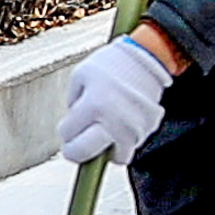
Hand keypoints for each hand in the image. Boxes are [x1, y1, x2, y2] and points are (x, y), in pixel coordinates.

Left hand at [57, 33, 170, 164]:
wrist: (149, 58)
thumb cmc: (114, 63)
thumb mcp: (81, 74)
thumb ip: (71, 100)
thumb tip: (72, 123)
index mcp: (94, 104)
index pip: (67, 133)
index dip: (65, 131)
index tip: (68, 128)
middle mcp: (114, 120)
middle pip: (84, 152)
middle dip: (74, 152)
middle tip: (72, 149)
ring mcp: (132, 128)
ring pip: (111, 156)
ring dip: (102, 150)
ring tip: (100, 135)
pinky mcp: (147, 130)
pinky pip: (129, 147)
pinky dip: (121, 142)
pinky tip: (118, 128)